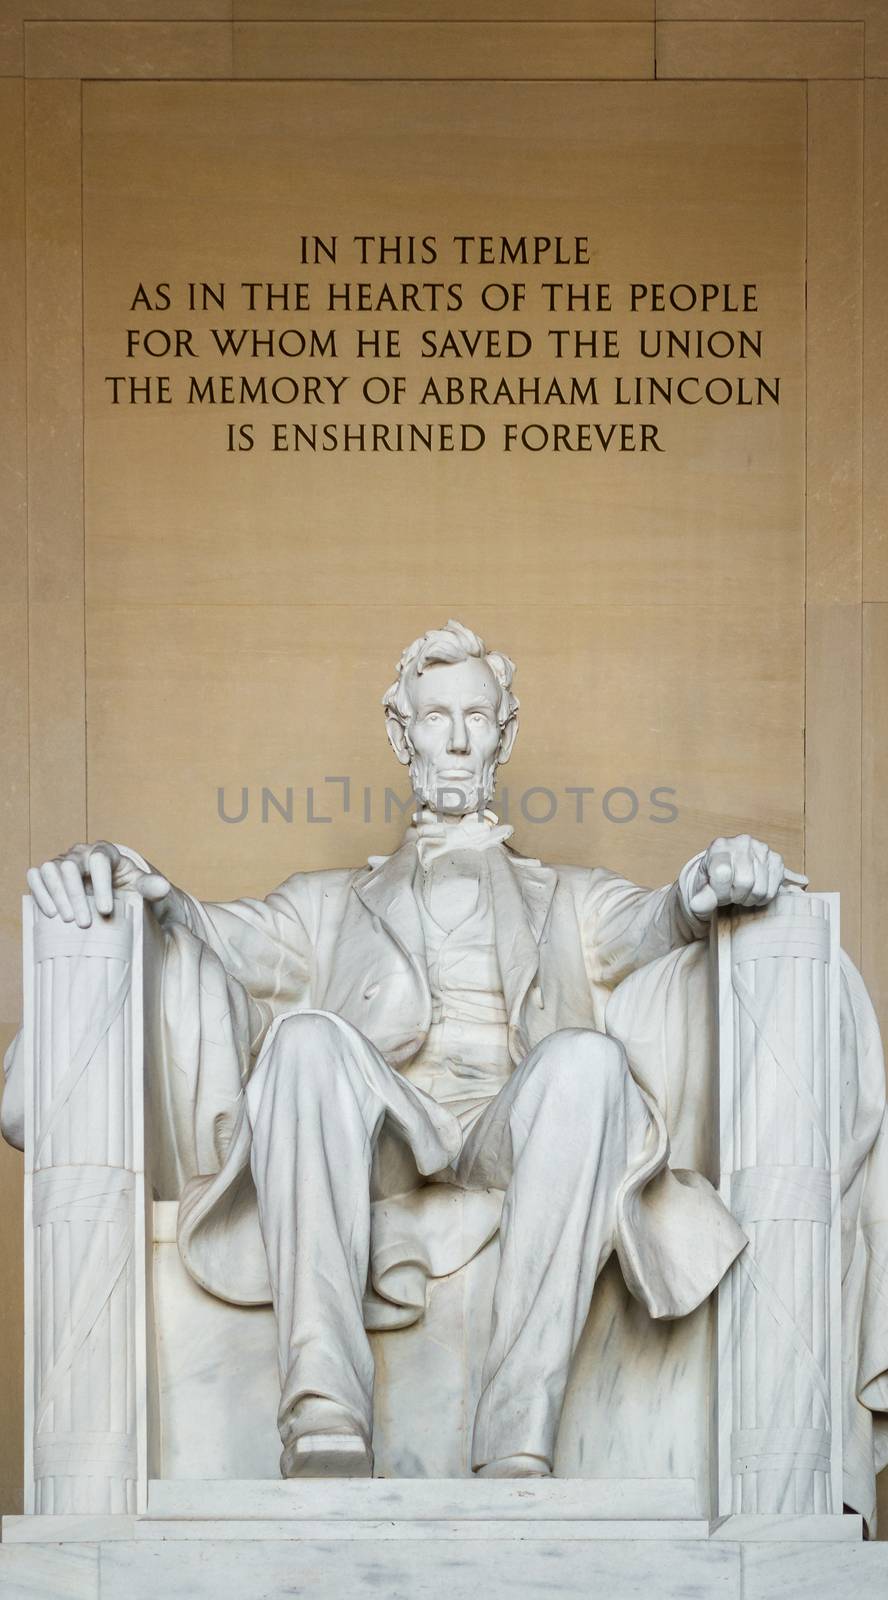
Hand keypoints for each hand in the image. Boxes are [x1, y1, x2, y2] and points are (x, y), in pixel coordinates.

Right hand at [27, 842, 169, 927]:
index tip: (106, 910)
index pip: (99, 860)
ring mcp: (61, 862)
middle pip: (70, 866)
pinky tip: (50, 913)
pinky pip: (36, 876)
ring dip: (57, 896)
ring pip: (50, 870)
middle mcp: (80, 853)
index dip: (102, 885)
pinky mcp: (46, 874)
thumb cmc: (127, 888)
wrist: (111, 894)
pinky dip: (40, 892)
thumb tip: (163, 887)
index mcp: (105, 852)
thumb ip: (151, 886)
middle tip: (84, 923)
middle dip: (76, 895)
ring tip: (67, 920)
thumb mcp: (141, 888)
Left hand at [687, 834, 806, 919]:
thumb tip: (697, 905)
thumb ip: (701, 899)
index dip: (720, 892)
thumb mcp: (701, 890)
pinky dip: (761, 898)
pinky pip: (772, 891)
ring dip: (748, 899)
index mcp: (719, 846)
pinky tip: (753, 890)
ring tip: (740, 892)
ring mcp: (762, 849)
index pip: (723, 874)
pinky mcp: (776, 860)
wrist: (727, 872)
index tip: (716, 893)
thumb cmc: (712, 880)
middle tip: (729, 894)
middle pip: (745, 883)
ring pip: (760, 889)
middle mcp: (742, 842)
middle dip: (735, 896)